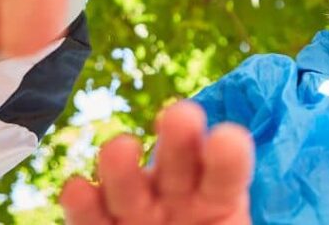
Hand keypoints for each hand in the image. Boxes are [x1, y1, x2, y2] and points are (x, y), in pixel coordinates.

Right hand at [61, 101, 253, 224]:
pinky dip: (82, 204)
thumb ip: (231, 218)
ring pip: (128, 187)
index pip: (226, 172)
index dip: (227, 156)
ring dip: (122, 166)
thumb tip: (253, 211)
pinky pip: (91, 217)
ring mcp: (138, 212)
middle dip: (179, 137)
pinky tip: (76, 189)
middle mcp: (177, 195)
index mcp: (219, 195)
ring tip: (122, 147)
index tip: (227, 138)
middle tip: (182, 114)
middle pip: (178, 163)